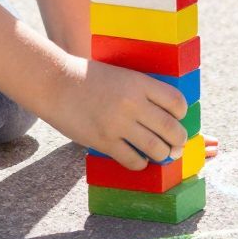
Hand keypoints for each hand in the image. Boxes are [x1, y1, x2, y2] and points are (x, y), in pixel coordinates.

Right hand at [51, 57, 188, 166]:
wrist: (55, 83)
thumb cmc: (88, 77)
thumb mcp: (122, 74)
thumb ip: (142, 90)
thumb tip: (163, 112)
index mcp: (139, 83)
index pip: (176, 102)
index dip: (181, 114)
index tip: (178, 118)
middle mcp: (133, 103)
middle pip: (171, 128)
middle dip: (178, 140)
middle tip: (177, 144)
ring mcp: (118, 124)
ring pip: (155, 148)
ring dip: (162, 154)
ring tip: (160, 154)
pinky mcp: (104, 141)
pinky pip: (132, 160)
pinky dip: (140, 163)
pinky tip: (138, 159)